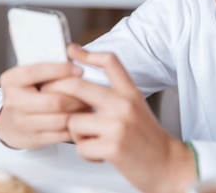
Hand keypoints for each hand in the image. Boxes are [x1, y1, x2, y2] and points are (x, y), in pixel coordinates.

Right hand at [0, 60, 88, 149]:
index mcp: (11, 80)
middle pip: (54, 101)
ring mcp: (22, 123)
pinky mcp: (33, 139)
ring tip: (88, 104)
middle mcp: (13, 101)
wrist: (10, 125)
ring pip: (60, 119)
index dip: (61, 70)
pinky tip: (81, 118)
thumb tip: (75, 52)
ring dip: (78, 112)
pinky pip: (61, 134)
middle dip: (76, 97)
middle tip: (89, 91)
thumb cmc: (27, 94)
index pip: (36, 72)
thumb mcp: (29, 78)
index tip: (79, 70)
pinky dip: (75, 126)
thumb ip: (47, 67)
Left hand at [44, 45, 195, 192]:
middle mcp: (124, 104)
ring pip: (73, 121)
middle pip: (78, 86)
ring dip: (76, 134)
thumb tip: (83, 87)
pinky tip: (99, 153)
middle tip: (47, 94)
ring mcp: (118, 125)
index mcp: (130, 92)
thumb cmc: (148, 139)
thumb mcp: (136, 107)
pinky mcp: (113, 147)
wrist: (168, 165)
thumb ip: (114, 96)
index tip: (72, 51)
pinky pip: (80, 146)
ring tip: (91, 140)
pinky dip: (85, 153)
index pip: (109, 62)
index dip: (87, 54)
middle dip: (56, 90)